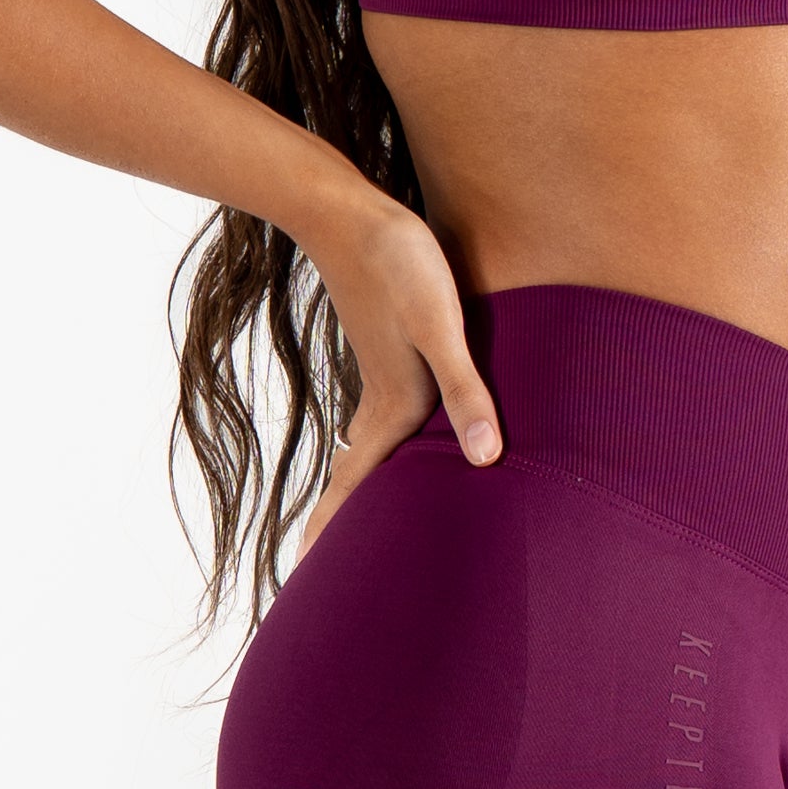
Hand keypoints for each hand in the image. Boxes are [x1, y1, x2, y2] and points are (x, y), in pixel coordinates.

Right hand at [286, 200, 498, 567]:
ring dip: (355, 485)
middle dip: (338, 523)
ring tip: (346, 521)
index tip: (302, 578)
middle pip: (356, 477)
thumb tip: (485, 459)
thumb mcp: (442, 326)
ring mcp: (381, 375)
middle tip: (313, 568)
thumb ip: (465, 390)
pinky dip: (370, 446)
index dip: (333, 532)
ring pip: (366, 448)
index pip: (358, 486)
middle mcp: (384, 399)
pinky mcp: (386, 350)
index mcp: (396, 407)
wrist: (347, 210)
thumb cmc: (400, 264)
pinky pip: (377, 419)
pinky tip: (376, 442)